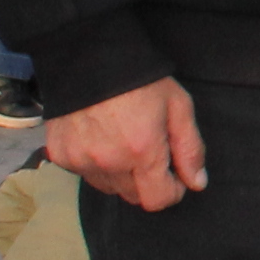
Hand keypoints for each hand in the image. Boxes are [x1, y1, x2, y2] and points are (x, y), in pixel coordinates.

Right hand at [46, 77, 206, 210]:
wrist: (90, 58)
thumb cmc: (141, 80)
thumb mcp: (178, 106)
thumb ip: (190, 148)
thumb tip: (197, 183)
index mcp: (142, 151)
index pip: (157, 200)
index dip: (172, 191)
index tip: (175, 176)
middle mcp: (109, 162)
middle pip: (134, 196)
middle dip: (148, 182)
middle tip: (151, 152)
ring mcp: (81, 161)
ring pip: (109, 188)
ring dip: (122, 175)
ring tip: (125, 142)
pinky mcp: (61, 156)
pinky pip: (86, 174)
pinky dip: (97, 164)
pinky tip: (102, 138)